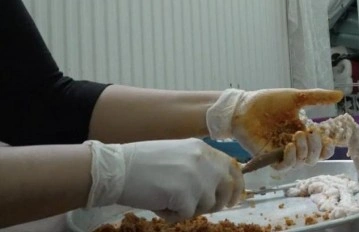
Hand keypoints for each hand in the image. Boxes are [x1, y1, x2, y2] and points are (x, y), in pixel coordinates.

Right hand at [85, 138, 244, 222]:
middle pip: (226, 189)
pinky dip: (171, 215)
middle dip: (217, 202)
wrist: (117, 168)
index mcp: (203, 149)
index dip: (236, 186)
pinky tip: (157, 203)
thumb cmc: (142, 162)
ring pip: (205, 205)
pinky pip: (185, 215)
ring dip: (188, 208)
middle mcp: (205, 161)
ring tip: (166, 197)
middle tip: (200, 207)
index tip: (234, 199)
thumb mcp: (179, 154)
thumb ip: (200, 165)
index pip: (232, 168)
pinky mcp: (185, 196)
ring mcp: (197, 178)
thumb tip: (217, 186)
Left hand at [206, 88, 343, 170]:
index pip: (320, 148)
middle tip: (310, 133)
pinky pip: (284, 167)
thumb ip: (318, 98)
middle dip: (316, 148)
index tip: (329, 139)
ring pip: (301, 163)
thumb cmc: (268, 101)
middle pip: (313, 158)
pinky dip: (290, 159)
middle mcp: (295, 145)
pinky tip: (289, 147)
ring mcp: (282, 153)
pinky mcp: (269, 158)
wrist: (244, 106)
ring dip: (303, 151)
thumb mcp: (296, 98)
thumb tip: (340, 95)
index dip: (327, 148)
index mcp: (303, 133)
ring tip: (297, 136)